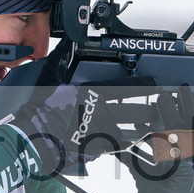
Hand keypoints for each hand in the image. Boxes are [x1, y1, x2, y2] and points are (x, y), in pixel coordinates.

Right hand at [14, 40, 155, 172]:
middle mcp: (102, 115)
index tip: (155, 84)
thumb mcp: (50, 77)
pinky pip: (114, 150)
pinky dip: (123, 147)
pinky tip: (129, 147)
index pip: (126, 88)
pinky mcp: (96, 151)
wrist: (34, 140)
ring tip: (152, 130)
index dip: (143, 86)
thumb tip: (67, 41)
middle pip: (135, 113)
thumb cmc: (40, 110)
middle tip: (159, 111)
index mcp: (94, 95)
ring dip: (142, 131)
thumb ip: (62, 58)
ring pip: (131, 134)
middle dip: (150, 112)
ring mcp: (101, 135)